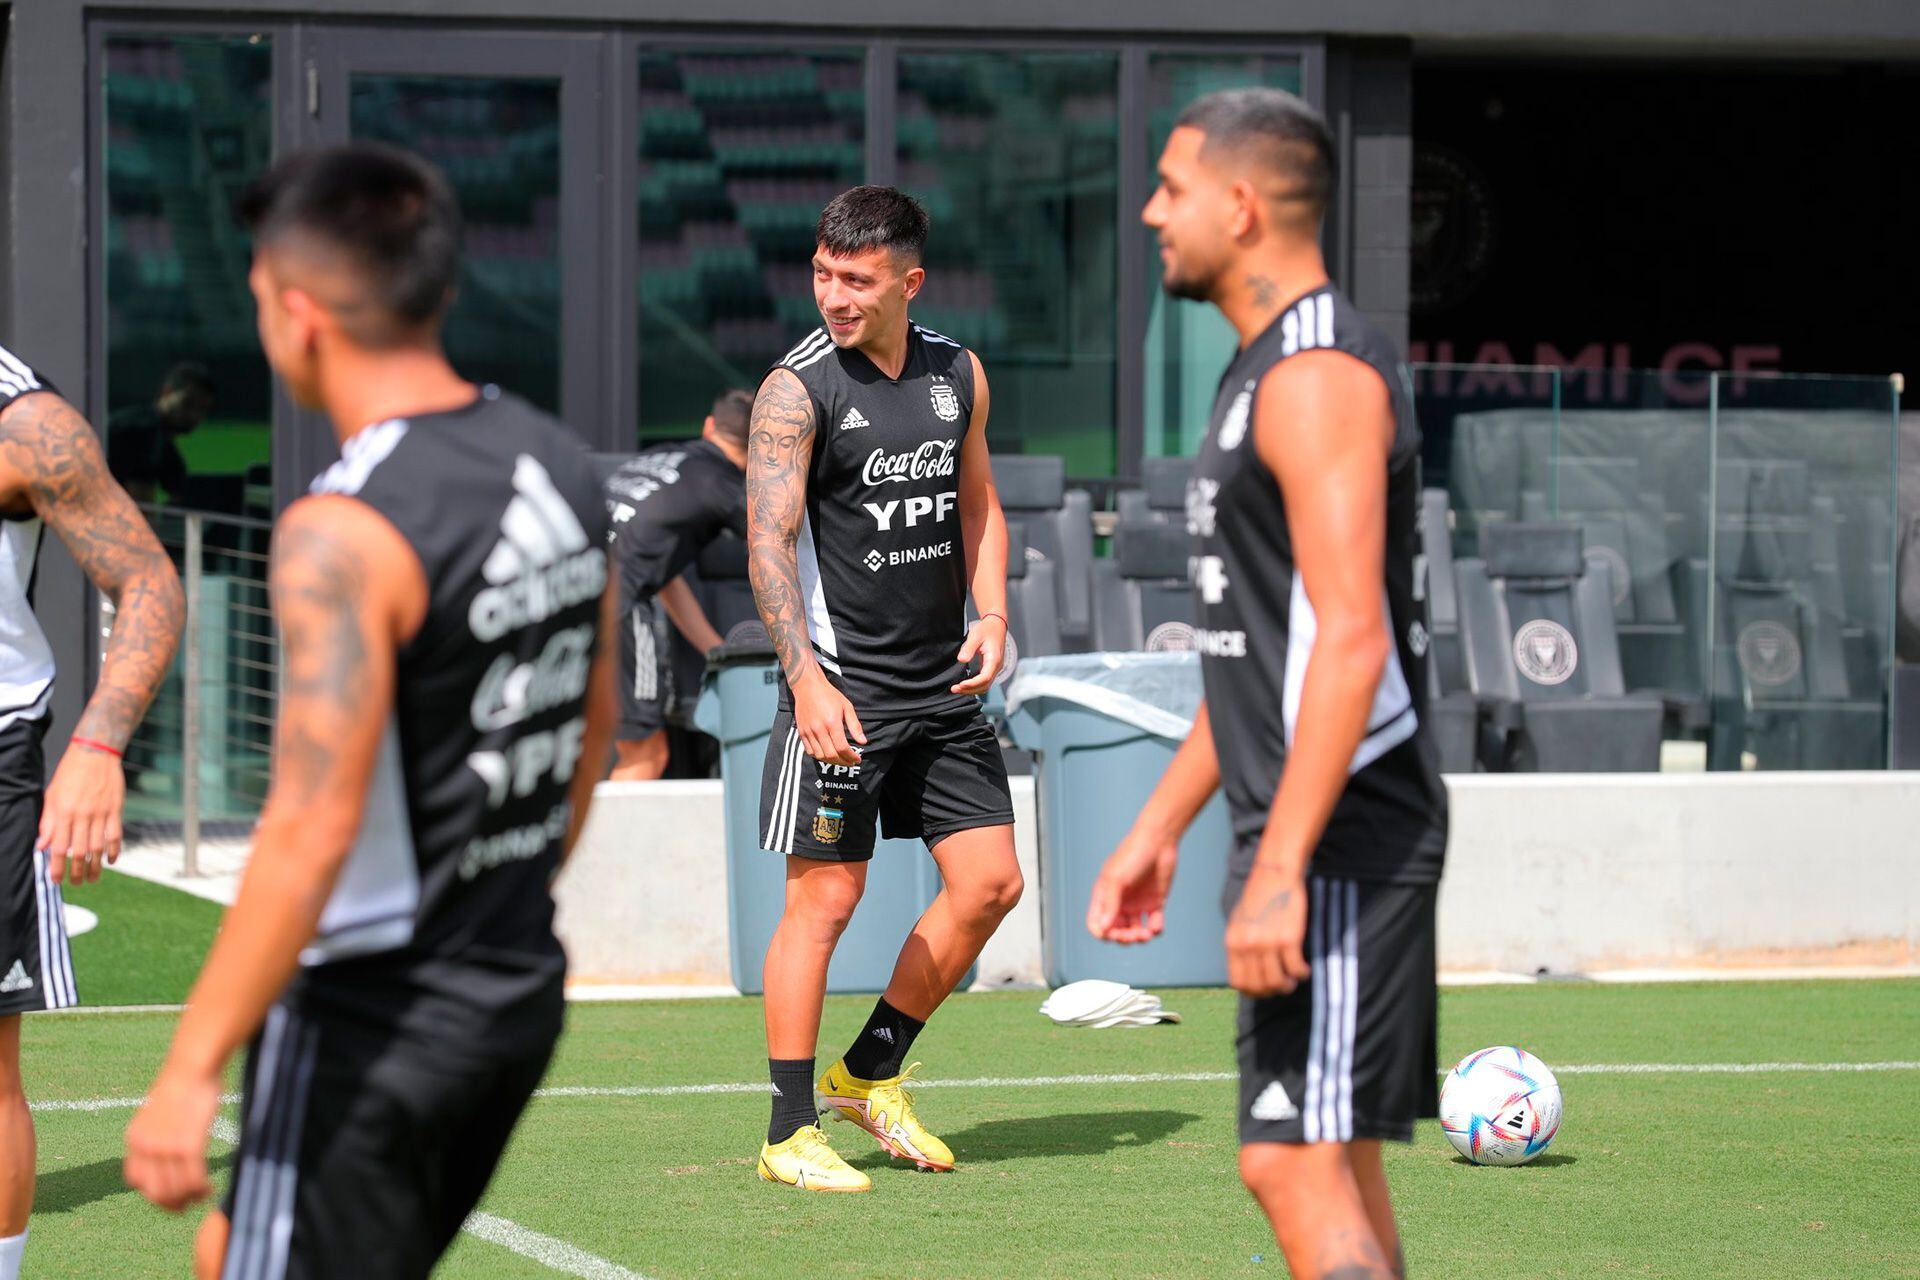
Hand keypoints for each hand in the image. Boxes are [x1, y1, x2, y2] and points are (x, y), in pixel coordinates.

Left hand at [41, 745, 125, 885]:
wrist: (95, 752)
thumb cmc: (70, 773)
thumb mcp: (52, 795)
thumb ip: (47, 822)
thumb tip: (41, 845)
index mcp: (63, 812)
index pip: (59, 847)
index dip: (56, 867)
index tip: (55, 880)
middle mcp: (82, 815)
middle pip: (80, 852)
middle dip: (77, 872)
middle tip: (77, 883)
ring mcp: (101, 813)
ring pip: (99, 847)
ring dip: (96, 866)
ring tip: (93, 878)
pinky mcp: (115, 810)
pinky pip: (115, 835)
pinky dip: (114, 850)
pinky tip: (111, 860)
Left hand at [124, 1069, 221, 1211]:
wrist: (193, 1065)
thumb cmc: (182, 1085)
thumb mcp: (159, 1112)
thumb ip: (157, 1135)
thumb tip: (166, 1155)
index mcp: (135, 1139)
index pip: (137, 1181)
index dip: (153, 1194)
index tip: (171, 1196)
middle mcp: (146, 1146)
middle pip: (156, 1191)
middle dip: (173, 1204)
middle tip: (189, 1205)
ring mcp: (166, 1146)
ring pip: (176, 1189)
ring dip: (189, 1198)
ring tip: (202, 1195)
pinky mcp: (188, 1144)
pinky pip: (193, 1178)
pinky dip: (201, 1189)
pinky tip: (209, 1188)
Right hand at [792, 671, 865, 765]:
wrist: (807, 686)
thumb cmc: (829, 695)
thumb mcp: (847, 706)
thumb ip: (855, 726)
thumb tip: (863, 742)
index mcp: (832, 722)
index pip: (842, 748)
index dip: (851, 756)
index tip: (857, 759)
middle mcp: (819, 729)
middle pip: (831, 755)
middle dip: (843, 762)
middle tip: (850, 762)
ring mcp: (808, 732)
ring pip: (820, 756)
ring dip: (831, 762)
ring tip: (840, 760)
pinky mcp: (801, 732)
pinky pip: (810, 751)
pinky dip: (819, 757)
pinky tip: (827, 754)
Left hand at [951, 615, 1006, 694]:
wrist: (996, 625)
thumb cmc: (986, 629)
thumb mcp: (975, 636)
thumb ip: (968, 649)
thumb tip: (961, 660)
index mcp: (994, 659)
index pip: (985, 678)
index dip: (973, 684)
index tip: (960, 684)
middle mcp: (997, 667)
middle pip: (985, 685)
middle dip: (970, 690)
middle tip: (954, 689)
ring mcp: (995, 668)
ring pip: (985, 686)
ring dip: (972, 690)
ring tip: (958, 689)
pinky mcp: (992, 668)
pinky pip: (985, 681)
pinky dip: (975, 686)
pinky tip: (965, 685)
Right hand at [1087, 825, 1179, 943]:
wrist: (1159, 841)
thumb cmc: (1132, 855)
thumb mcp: (1116, 878)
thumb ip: (1110, 903)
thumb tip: (1104, 928)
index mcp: (1104, 896)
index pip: (1097, 923)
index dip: (1103, 933)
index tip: (1113, 933)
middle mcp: (1119, 902)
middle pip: (1116, 931)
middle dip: (1123, 938)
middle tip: (1134, 935)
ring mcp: (1137, 904)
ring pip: (1134, 931)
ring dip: (1139, 938)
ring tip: (1147, 933)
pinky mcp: (1155, 903)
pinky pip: (1153, 924)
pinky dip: (1155, 929)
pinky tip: (1156, 926)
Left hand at [1225, 865, 1310, 996]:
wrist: (1275, 874)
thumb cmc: (1259, 897)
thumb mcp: (1239, 922)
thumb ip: (1241, 946)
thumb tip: (1246, 971)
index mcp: (1233, 942)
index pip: (1238, 982)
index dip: (1252, 991)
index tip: (1263, 990)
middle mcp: (1247, 945)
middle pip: (1258, 986)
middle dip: (1272, 991)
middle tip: (1282, 986)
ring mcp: (1267, 943)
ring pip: (1277, 981)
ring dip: (1287, 985)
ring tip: (1293, 979)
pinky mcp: (1288, 938)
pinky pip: (1295, 968)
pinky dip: (1302, 974)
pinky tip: (1304, 970)